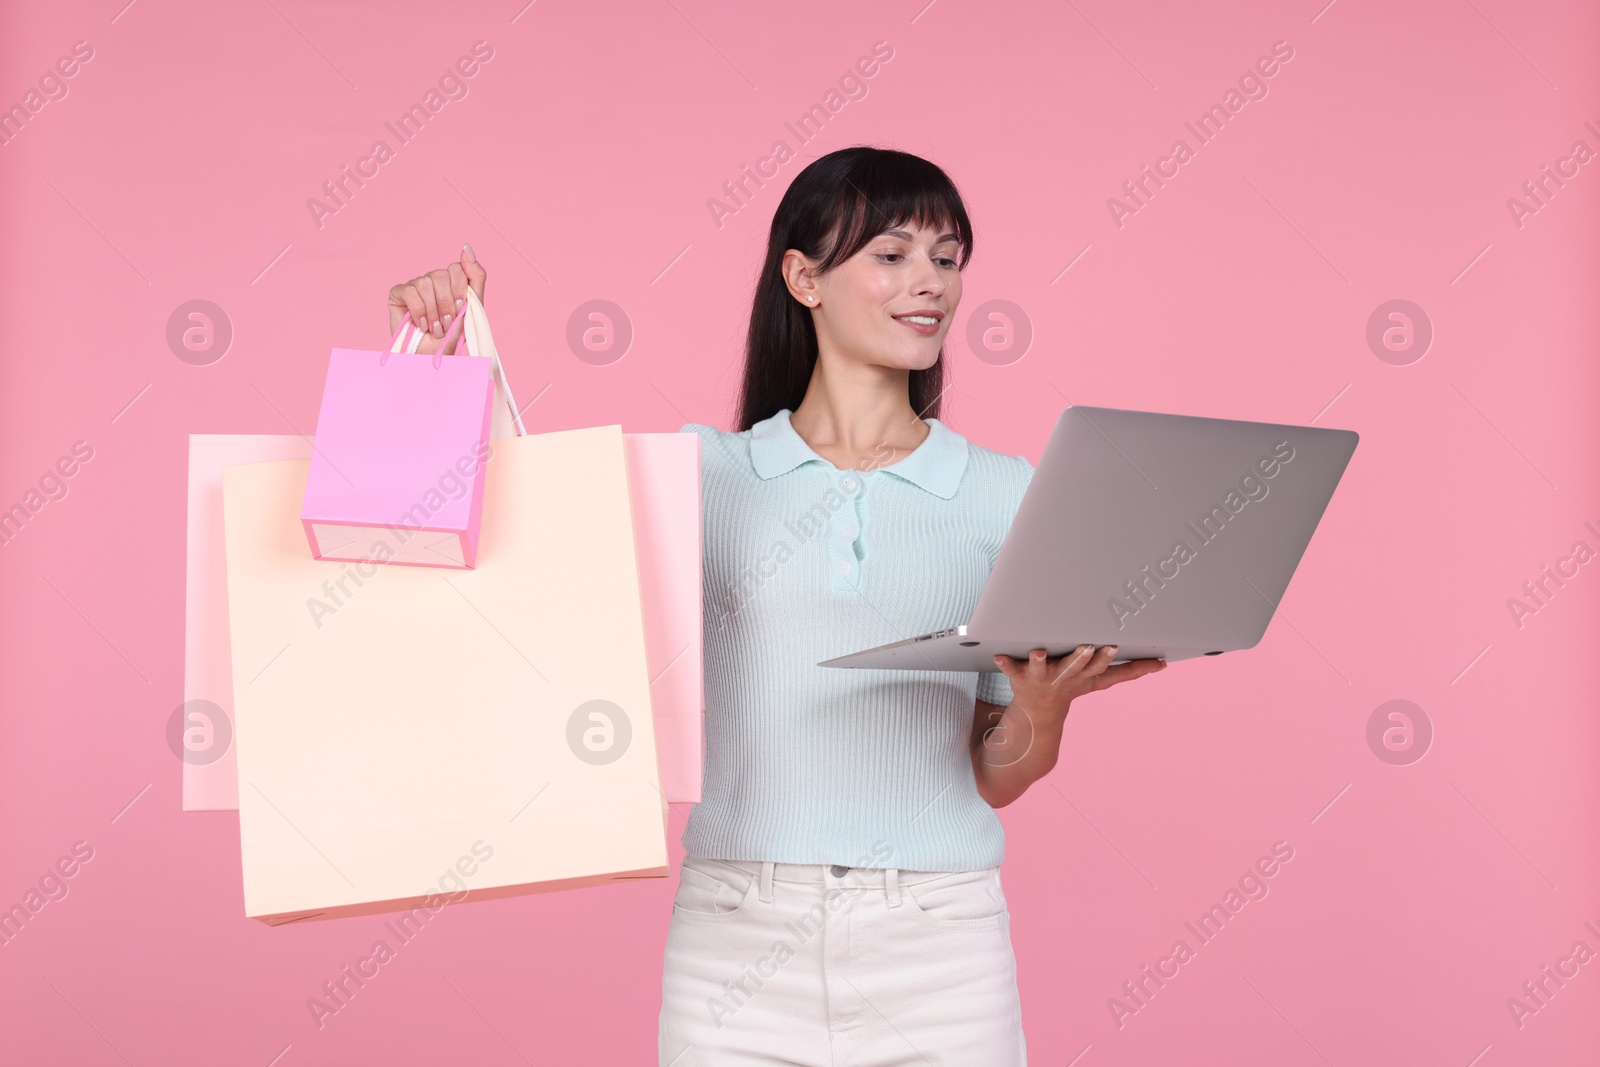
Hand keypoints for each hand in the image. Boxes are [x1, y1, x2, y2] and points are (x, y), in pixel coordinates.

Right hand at [386, 243, 485, 353]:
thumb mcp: (472, 308)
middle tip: (446, 325)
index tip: (460, 309)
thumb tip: (466, 247)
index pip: (458, 268)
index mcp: (452, 282)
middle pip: (441, 274)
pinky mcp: (398, 294)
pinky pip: (410, 291)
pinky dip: (418, 311)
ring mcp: (415, 285)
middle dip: (447, 304)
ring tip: (434, 329)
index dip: (460, 291)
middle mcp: (433, 280)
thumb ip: (476, 277)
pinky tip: (420, 324)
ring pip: (425, 282)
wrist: (432, 359)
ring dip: (433, 311)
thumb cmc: (452, 338)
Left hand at [992, 644, 1165, 728]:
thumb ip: (1131, 671)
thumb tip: (1163, 663)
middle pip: (1074, 667)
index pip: (1099, 667)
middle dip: (1081, 657)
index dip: (1106, 657)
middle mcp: (1064, 677)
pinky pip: (1010, 668)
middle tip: (1088, 645)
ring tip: (1037, 651)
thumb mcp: (1101, 680)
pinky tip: (997, 654)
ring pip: (1042, 668)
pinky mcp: (1020, 677)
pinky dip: (1004, 662)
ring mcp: (1042, 678)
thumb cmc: (1073, 684)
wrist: (1040, 716)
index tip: (1113, 645)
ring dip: (1040, 660)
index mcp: (1084, 676)